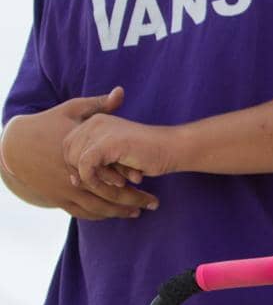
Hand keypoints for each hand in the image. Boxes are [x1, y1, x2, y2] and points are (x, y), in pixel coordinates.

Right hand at [1, 88, 157, 218]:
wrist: (16, 146)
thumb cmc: (47, 124)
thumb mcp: (71, 110)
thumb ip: (98, 104)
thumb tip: (120, 92)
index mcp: (80, 155)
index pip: (111, 170)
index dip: (130, 175)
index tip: (147, 176)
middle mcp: (72, 176)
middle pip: (108, 195)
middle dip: (133, 200)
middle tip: (153, 203)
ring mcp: (64, 190)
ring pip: (97, 209)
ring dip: (119, 212)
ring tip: (138, 212)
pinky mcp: (57, 198)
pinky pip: (81, 213)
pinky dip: (99, 216)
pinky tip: (114, 214)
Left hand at [62, 112, 177, 203]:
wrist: (173, 148)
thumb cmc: (149, 155)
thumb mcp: (117, 156)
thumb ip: (95, 161)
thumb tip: (73, 180)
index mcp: (94, 121)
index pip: (67, 146)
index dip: (77, 166)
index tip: (96, 179)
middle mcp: (94, 122)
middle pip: (67, 153)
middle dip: (82, 173)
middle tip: (106, 183)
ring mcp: (100, 131)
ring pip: (76, 161)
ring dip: (94, 178)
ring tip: (117, 183)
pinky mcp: (107, 143)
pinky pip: (87, 167)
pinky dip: (98, 180)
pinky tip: (118, 183)